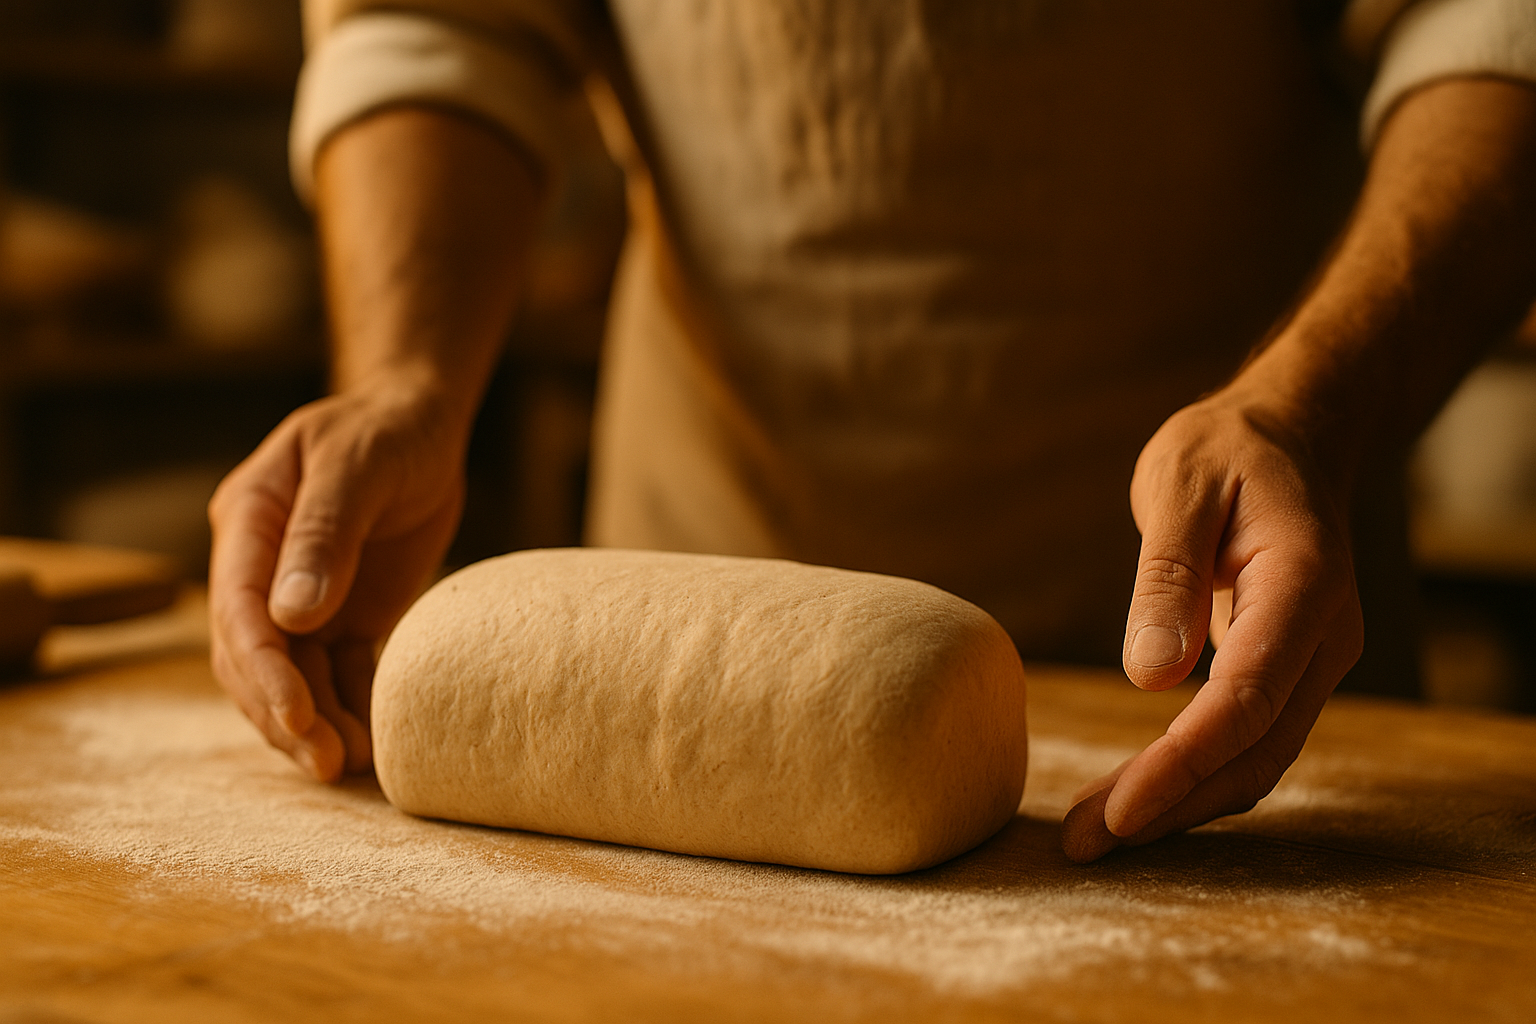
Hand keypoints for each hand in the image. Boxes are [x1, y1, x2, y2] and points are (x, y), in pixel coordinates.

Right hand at [208, 383, 466, 780]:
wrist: (421, 423)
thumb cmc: (386, 430)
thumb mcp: (358, 465)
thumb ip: (324, 533)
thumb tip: (290, 615)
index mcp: (249, 523)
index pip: (238, 611)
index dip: (263, 670)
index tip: (297, 716)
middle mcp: (262, 568)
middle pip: (254, 657)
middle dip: (285, 714)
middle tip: (330, 762)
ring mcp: (299, 596)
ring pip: (291, 675)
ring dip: (315, 723)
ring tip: (356, 763)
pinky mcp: (341, 615)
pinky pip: (335, 672)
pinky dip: (349, 707)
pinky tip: (374, 741)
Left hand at [1061, 383, 1363, 861]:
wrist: (1289, 436)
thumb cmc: (1228, 450)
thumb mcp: (1183, 484)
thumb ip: (1169, 576)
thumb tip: (1152, 678)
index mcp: (1303, 587)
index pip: (1247, 701)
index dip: (1183, 764)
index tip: (1120, 809)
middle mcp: (1323, 637)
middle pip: (1255, 751)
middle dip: (1172, 804)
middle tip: (1083, 843)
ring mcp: (1310, 660)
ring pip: (1254, 759)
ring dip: (1179, 803)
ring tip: (1092, 833)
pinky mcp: (1284, 671)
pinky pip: (1245, 741)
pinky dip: (1192, 775)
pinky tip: (1133, 795)